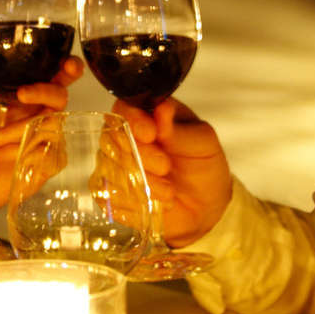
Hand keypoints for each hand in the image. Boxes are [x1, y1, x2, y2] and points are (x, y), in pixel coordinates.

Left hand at [0, 34, 83, 219]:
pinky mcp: (51, 162)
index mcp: (36, 94)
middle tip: (21, 94)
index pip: (61, 76)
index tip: (68, 64)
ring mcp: (52, 138)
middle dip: (45, 91)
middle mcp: (47, 113)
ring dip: (17, 130)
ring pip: (49, 126)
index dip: (71, 68)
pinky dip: (16, 151)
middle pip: (61, 96)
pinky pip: (44, 152)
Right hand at [116, 97, 230, 245]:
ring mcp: (115, 165)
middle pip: (113, 139)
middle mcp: (125, 137)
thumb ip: (179, 130)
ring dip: (141, 181)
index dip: (133, 121)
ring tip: (169, 190)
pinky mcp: (112, 193)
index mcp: (147, 116)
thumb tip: (163, 109)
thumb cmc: (203, 165)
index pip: (124, 108)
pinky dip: (133, 201)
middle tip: (165, 166)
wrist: (205, 205)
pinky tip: (155, 202)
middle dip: (141, 155)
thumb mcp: (202, 143)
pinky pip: (109, 196)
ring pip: (110, 168)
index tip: (150, 134)